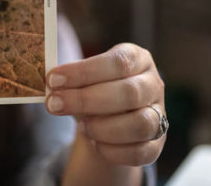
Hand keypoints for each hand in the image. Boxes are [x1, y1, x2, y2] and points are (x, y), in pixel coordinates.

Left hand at [46, 43, 165, 166]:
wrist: (108, 116)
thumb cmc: (94, 88)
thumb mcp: (84, 77)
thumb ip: (70, 79)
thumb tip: (50, 85)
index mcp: (138, 59)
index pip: (117, 62)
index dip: (84, 72)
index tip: (53, 80)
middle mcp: (153, 85)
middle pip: (129, 93)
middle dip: (86, 100)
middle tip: (54, 104)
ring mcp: (160, 115)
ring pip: (140, 124)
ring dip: (103, 127)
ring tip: (81, 127)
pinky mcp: (157, 144)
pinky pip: (140, 152)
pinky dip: (113, 151)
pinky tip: (94, 144)